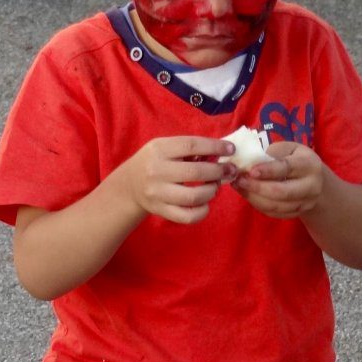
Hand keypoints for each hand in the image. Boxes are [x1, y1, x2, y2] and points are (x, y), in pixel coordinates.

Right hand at [122, 136, 236, 224]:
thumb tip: (220, 153)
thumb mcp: (166, 148)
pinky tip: (206, 204)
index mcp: (159, 149)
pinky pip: (187, 216)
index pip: (191, 145)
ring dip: (211, 191)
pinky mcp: (161, 211)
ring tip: (214, 186)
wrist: (130, 185)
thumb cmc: (155, 162)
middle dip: (219, 171)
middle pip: (195, 172)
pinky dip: (202, 211)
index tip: (231, 149)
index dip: (215, 147)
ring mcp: (158, 194)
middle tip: (230, 170)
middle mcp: (156, 171)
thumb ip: (189, 149)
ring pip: (193, 197)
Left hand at [235, 141, 323, 219]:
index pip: (287, 168)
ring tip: (238, 186)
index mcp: (309, 165)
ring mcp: (305, 203)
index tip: (250, 171)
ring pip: (275, 206)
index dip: (268, 171)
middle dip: (257, 188)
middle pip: (282, 192)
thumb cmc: (297, 159)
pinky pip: (273, 213)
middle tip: (238, 180)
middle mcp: (311, 186)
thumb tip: (250, 162)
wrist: (316, 181)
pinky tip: (247, 194)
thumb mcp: (290, 148)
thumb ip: (273, 153)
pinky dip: (257, 204)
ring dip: (253, 197)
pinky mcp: (296, 214)